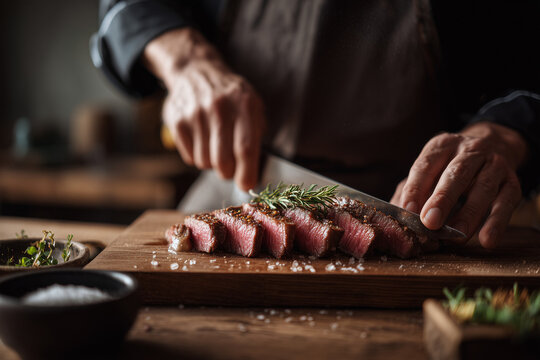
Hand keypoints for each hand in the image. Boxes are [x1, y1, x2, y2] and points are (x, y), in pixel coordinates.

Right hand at [144, 28, 264, 190]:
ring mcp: (195, 114)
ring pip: (204, 163)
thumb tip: (254, 173)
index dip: (246, 172)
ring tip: (215, 146)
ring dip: (212, 163)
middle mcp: (219, 108)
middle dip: (228, 172)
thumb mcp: (253, 106)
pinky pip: (190, 158)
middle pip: (222, 161)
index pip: (245, 147)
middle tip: (230, 167)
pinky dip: (197, 156)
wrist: (197, 72)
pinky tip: (201, 140)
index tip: (247, 185)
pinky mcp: (177, 121)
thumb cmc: (232, 97)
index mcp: (244, 104)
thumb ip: (256, 136)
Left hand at [391, 122, 527, 247]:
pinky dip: (497, 222)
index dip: (415, 188)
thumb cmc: (449, 166)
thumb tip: (395, 216)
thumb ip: (410, 191)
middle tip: (430, 222)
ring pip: (483, 189)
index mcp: (441, 146)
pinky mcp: (512, 182)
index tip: (407, 211)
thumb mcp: (429, 171)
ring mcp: (494, 165)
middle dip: (442, 199)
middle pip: (456, 174)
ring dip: (469, 214)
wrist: (493, 145)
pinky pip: (506, 203)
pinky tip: (486, 240)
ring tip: (457, 236)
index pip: (425, 165)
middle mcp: (469, 151)